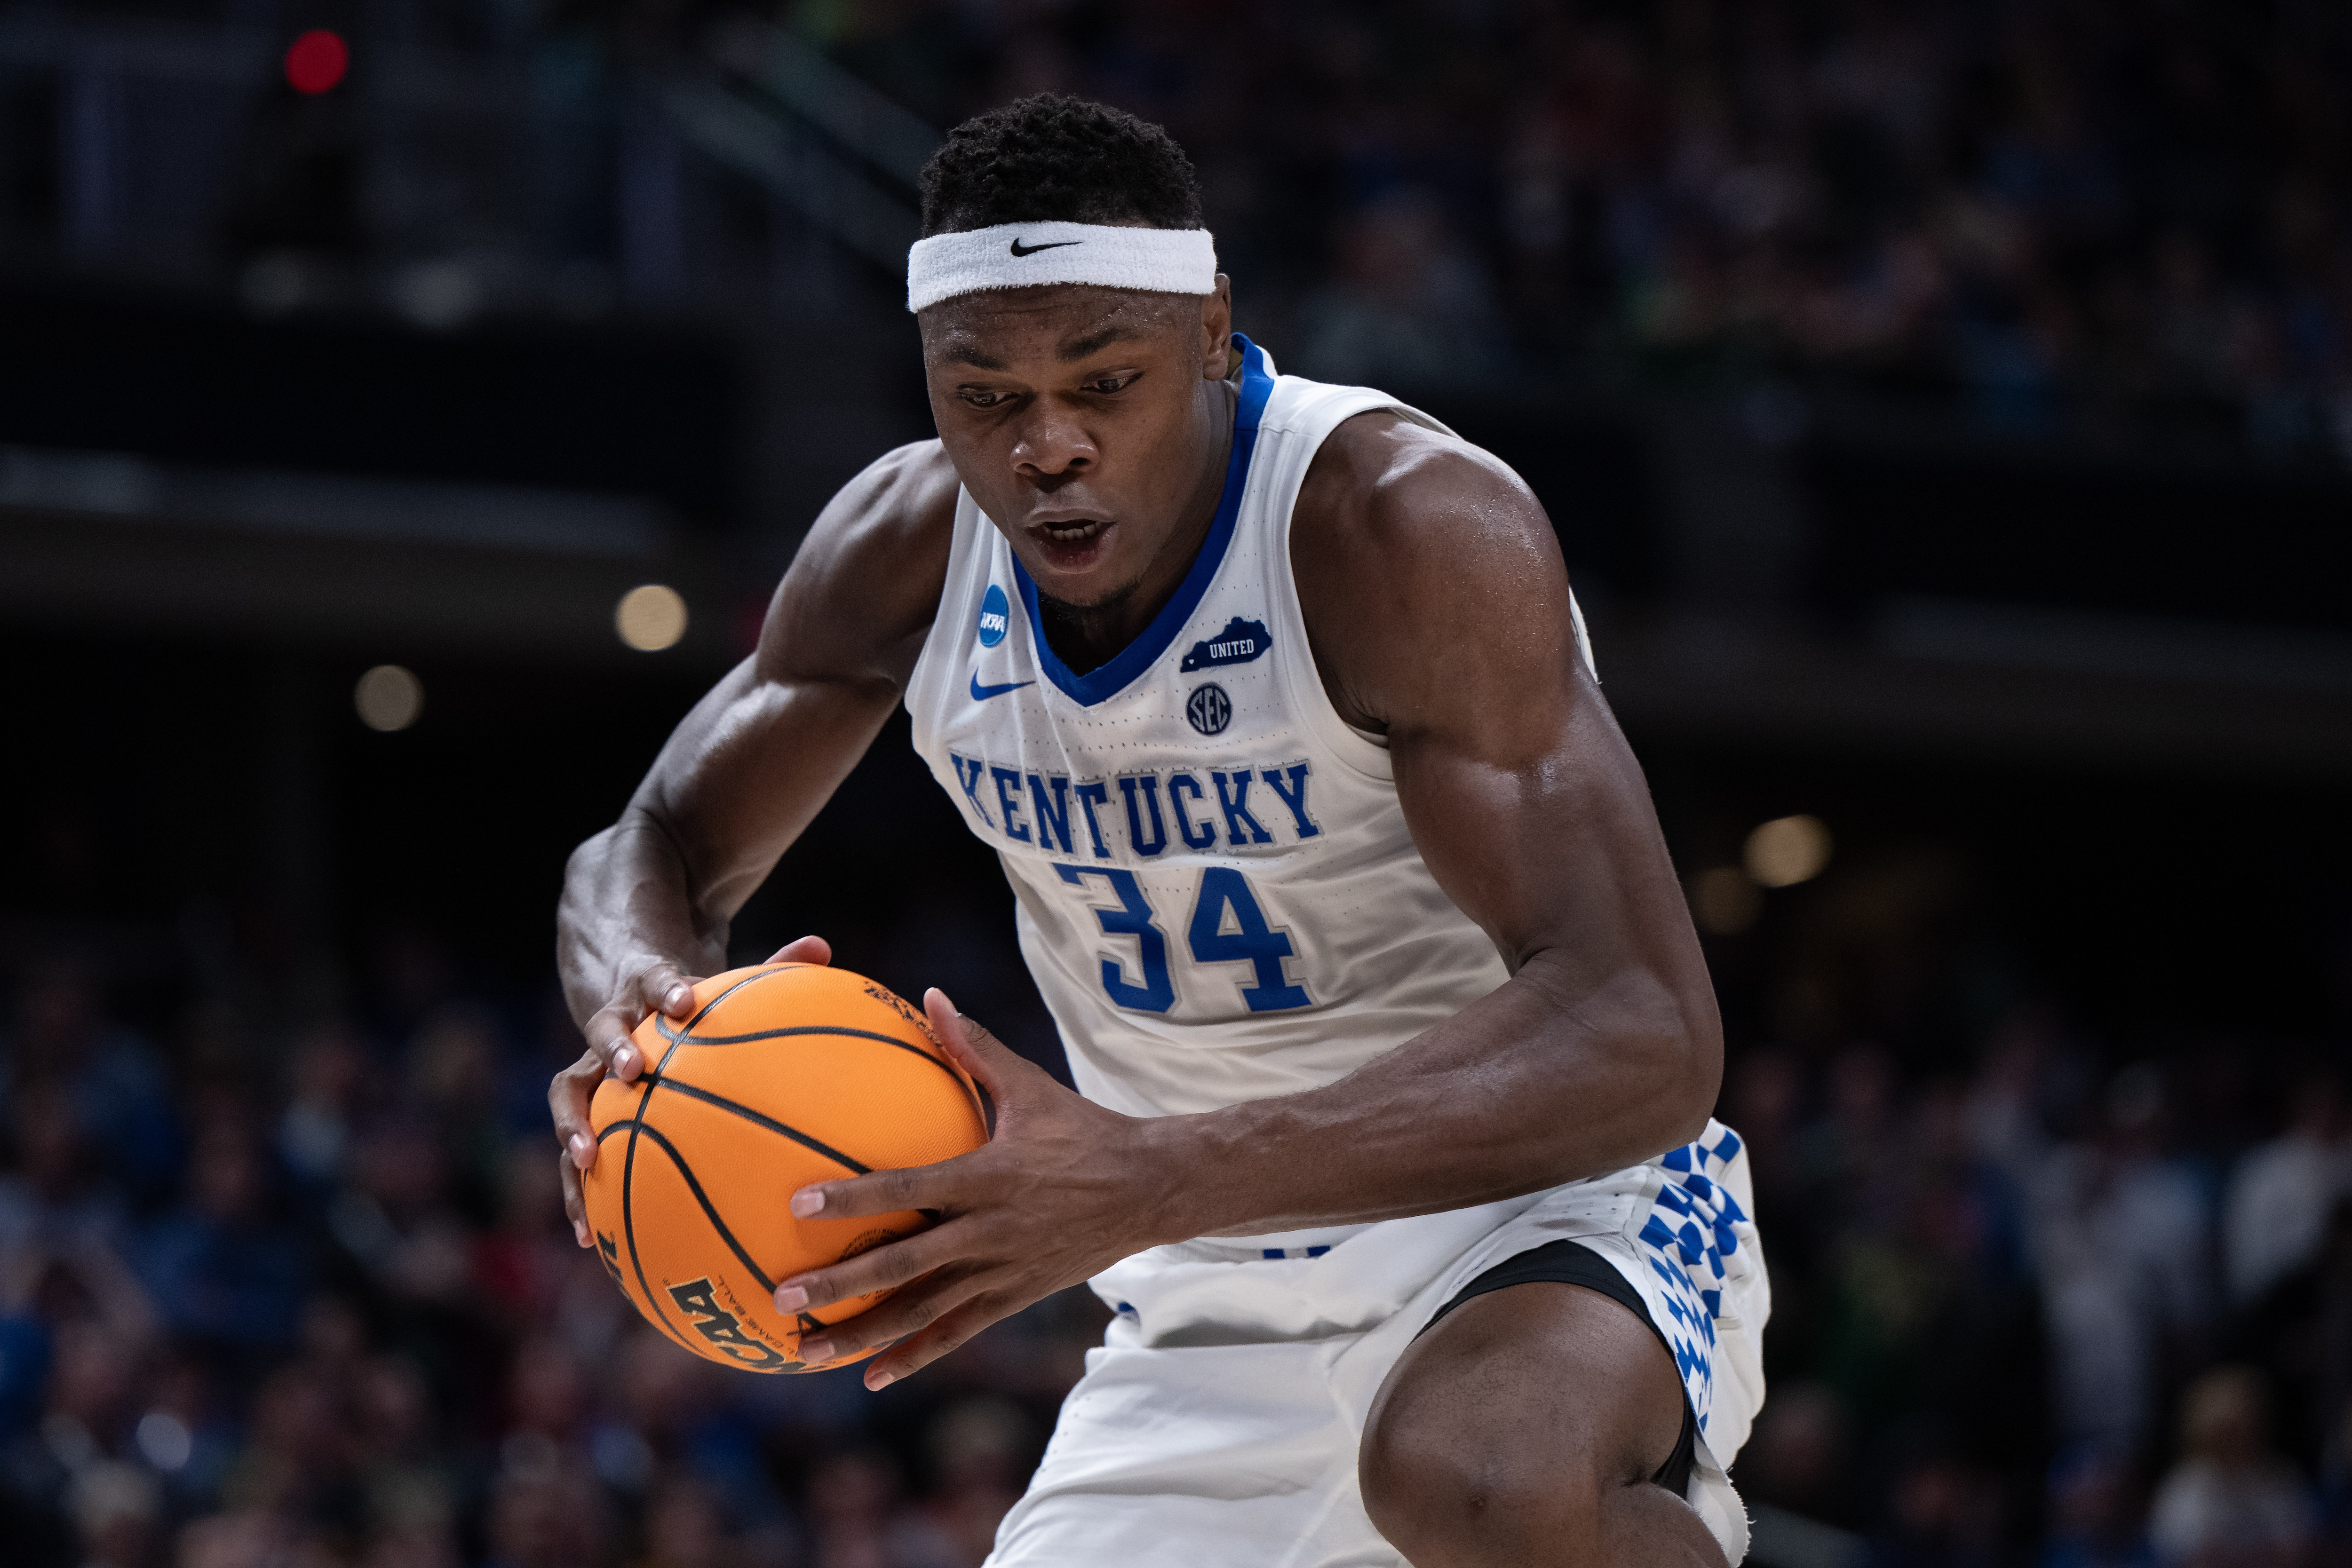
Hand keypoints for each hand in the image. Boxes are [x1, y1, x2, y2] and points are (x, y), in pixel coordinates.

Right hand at [551, 935, 832, 1245]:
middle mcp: (611, 1027)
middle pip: (600, 1032)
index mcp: (647, 993)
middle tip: (630, 1071)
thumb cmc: (689, 1002)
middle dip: (613, 1051)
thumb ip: (772, 968)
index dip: (668, 989)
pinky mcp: (581, 1112)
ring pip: (568, 1094)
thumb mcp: (723, 981)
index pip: (656, 981)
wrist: (624, 997)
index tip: (685, 1000)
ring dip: (572, 1126)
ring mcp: (589, 1070)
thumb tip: (822, 945)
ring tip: (586, 1162)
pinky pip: (572, 1152)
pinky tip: (587, 1236)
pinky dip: (577, 1191)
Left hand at [769, 988, 1180, 1389]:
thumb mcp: (1031, 1086)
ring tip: (805, 1352)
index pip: (909, 1188)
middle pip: (904, 1265)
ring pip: (922, 1310)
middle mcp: (990, 1232)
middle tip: (783, 1297)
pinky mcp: (1013, 1298)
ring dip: (862, 1334)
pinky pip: (955, 1333)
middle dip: (840, 1285)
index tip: (799, 1203)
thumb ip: (974, 1047)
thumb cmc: (1085, 1131)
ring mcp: (1001, 1272)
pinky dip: (913, 1355)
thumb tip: (930, 996)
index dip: (855, 1198)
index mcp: (989, 1176)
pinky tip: (872, 1375)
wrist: (1150, 1190)